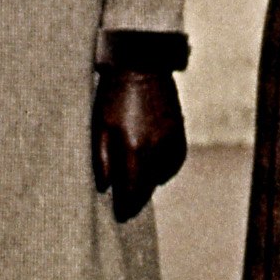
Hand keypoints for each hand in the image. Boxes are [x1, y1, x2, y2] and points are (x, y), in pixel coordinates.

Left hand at [91, 62, 185, 220]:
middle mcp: (156, 150)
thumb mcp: (99, 126)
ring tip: (137, 184)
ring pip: (161, 177)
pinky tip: (153, 168)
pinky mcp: (180, 133)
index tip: (119, 215)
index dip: (125, 208)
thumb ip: (102, 160)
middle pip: (147, 188)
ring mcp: (171, 142)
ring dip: (149, 184)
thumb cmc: (113, 95)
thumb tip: (106, 188)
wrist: (142, 64)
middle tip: (126, 207)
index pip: (131, 192)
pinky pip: (174, 163)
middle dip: (136, 199)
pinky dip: (164, 169)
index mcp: (133, 149)